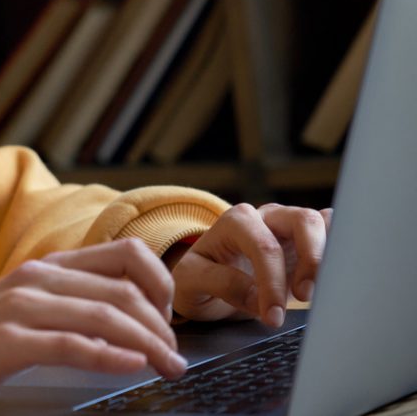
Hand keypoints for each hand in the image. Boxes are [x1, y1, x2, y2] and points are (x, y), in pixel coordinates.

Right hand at [0, 238, 188, 408]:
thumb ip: (75, 301)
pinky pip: (72, 345)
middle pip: (124, 291)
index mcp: (50, 266)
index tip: (169, 320)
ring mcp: (23, 307)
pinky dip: (110, 356)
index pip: (126, 254)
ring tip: (166, 367)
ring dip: (147, 344)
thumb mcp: (32, 304)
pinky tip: (132, 366)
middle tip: (175, 357)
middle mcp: (39, 279)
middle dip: (161, 327)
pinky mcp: (10, 341)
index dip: (161, 285)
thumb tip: (133, 318)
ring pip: (105, 316)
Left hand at [171, 203, 332, 326]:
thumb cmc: (197, 280)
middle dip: (311, 261)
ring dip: (330, 256)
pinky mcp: (307, 242)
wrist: (205, 284)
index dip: (273, 283)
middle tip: (304, 298)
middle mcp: (266, 218)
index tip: (273, 316)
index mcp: (236, 222)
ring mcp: (290, 227)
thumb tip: (257, 296)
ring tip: (322, 290)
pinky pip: (334, 233)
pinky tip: (342, 273)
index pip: (264, 247)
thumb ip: (220, 283)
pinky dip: (343, 249)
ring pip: (324, 224)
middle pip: (303, 221)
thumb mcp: (190, 282)